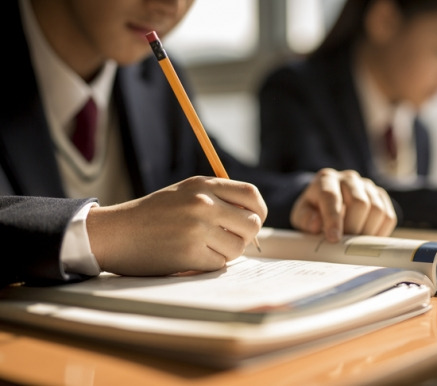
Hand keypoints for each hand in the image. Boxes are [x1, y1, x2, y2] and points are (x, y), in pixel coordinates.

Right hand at [86, 176, 266, 275]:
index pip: (251, 195)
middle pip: (252, 224)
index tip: (253, 220)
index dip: (258, 211)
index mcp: (203, 185)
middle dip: (246, 236)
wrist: (115, 232)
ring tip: (206, 248)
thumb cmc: (152, 214)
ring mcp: (196, 229)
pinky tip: (191, 257)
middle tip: (229, 239)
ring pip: (238, 247)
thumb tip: (253, 216)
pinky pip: (219, 264)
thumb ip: (217, 198)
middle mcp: (203, 203)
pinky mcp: (189, 254)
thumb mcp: (184, 192)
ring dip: (227, 252)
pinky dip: (209, 264)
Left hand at [290, 168, 396, 240]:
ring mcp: (367, 186)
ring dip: (367, 232)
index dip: (333, 219)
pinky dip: (380, 232)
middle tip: (345, 245)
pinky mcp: (381, 197)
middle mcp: (349, 178)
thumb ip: (304, 219)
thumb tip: (316, 224)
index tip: (334, 239)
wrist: (326, 204)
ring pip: (377, 209)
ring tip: (355, 243)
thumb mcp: (301, 215)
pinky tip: (367, 240)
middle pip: (359, 202)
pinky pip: (388, 216)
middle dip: (353, 228)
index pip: (331, 196)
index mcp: (326, 179)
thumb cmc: (313, 211)